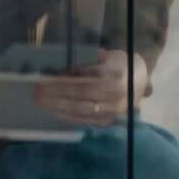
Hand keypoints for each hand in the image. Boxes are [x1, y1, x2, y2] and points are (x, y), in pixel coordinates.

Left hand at [32, 49, 147, 126]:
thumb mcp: (110, 56)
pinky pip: (84, 120)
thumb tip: (67, 66)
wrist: (140, 84)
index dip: (72, 73)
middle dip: (59, 90)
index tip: (52, 73)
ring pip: (82, 108)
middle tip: (38, 88)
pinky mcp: (107, 121)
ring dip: (58, 105)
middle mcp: (118, 93)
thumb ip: (92, 59)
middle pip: (85, 92)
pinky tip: (52, 110)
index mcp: (119, 72)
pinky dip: (66, 115)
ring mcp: (113, 110)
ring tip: (40, 100)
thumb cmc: (120, 66)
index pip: (93, 73)